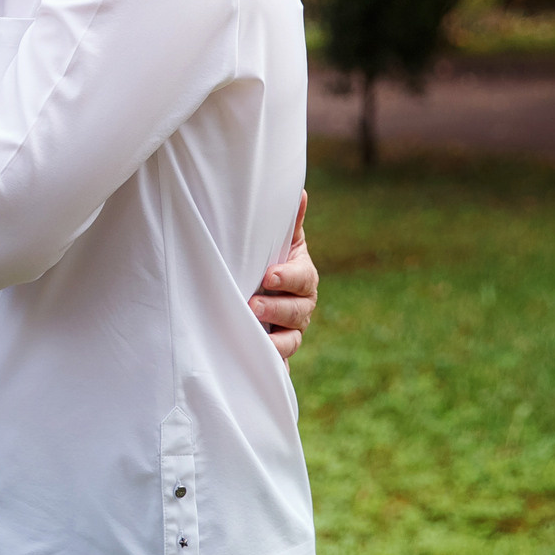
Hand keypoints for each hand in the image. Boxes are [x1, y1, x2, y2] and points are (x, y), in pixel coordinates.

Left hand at [252, 193, 316, 360]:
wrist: (258, 291)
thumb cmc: (268, 261)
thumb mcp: (277, 242)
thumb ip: (288, 222)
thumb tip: (298, 191)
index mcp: (303, 277)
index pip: (303, 278)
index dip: (288, 277)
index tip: (269, 275)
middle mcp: (302, 306)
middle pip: (298, 311)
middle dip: (276, 307)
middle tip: (253, 304)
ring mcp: (292, 330)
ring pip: (291, 338)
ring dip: (274, 337)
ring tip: (252, 328)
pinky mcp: (278, 349)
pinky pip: (279, 360)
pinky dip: (274, 364)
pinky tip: (261, 363)